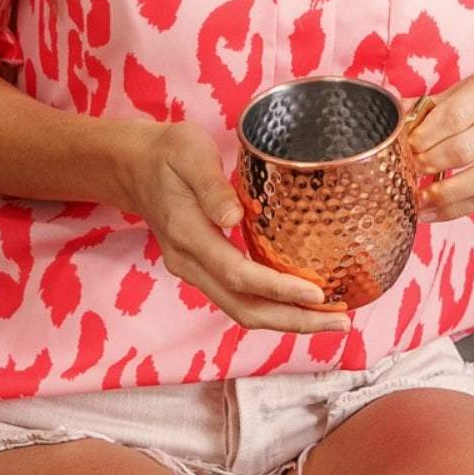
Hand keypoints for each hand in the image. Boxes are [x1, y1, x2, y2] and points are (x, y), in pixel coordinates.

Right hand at [121, 120, 351, 333]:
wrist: (133, 166)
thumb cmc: (167, 152)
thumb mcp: (189, 152)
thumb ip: (211, 185)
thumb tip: (234, 217)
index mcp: (187, 233)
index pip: (237, 274)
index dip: (278, 289)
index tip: (317, 294)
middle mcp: (188, 261)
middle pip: (243, 308)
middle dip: (292, 320)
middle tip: (340, 321)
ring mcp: (193, 269)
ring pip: (241, 310)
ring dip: (285, 319)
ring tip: (331, 318)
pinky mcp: (202, 268)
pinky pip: (238, 298)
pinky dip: (271, 306)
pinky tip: (300, 301)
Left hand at [405, 60, 473, 220]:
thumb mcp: (468, 90)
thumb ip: (432, 106)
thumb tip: (393, 121)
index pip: (457, 112)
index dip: (428, 134)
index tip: (408, 146)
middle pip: (469, 145)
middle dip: (433, 161)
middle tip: (411, 169)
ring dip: (447, 191)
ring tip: (421, 197)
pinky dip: (461, 208)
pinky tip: (437, 211)